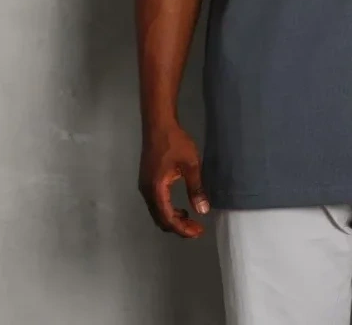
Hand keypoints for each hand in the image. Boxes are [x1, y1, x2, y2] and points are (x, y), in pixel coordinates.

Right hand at [138, 122, 209, 237]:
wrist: (158, 124)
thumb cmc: (175, 142)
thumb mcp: (190, 164)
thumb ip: (196, 188)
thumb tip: (203, 211)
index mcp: (156, 189)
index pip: (168, 219)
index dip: (183, 229)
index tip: (199, 232)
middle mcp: (147, 192)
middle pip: (160, 219)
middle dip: (178, 227)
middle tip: (197, 229)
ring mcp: (144, 186)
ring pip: (157, 212)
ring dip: (173, 219)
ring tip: (191, 219)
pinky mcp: (146, 181)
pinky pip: (156, 204)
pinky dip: (168, 210)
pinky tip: (180, 207)